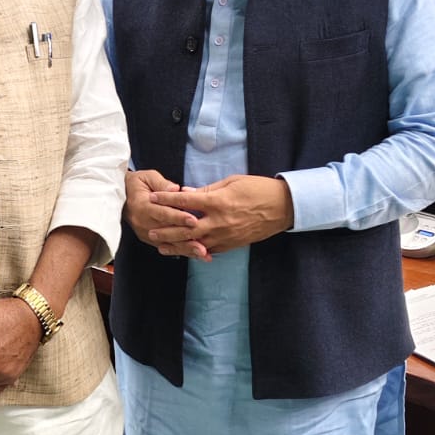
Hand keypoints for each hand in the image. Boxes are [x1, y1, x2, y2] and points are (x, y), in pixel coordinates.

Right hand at [125, 169, 205, 256]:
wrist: (119, 195)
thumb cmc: (138, 184)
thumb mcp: (147, 177)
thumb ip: (162, 183)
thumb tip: (175, 188)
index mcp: (142, 205)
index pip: (163, 212)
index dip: (178, 217)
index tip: (194, 221)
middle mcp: (143, 222)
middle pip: (167, 232)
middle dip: (186, 239)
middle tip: (203, 246)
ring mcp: (145, 233)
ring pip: (168, 243)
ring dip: (186, 249)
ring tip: (203, 254)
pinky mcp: (149, 239)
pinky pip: (166, 247)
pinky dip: (182, 251)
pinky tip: (196, 255)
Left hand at [138, 174, 292, 258]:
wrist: (283, 207)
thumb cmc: (258, 189)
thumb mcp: (232, 182)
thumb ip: (208, 189)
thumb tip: (186, 192)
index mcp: (218, 201)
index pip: (186, 201)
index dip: (167, 199)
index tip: (153, 198)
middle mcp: (219, 221)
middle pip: (186, 229)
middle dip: (167, 230)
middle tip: (151, 232)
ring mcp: (226, 235)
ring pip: (196, 244)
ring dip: (178, 246)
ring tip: (162, 247)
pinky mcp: (232, 244)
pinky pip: (210, 249)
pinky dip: (196, 250)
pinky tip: (185, 252)